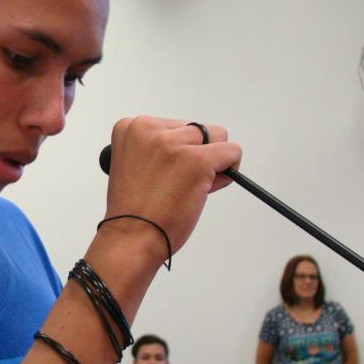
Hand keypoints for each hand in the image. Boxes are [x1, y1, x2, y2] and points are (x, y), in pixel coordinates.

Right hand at [104, 116, 241, 255]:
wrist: (131, 237)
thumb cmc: (133, 210)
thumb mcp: (135, 164)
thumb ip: (158, 148)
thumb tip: (196, 144)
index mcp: (131, 128)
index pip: (175, 125)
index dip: (178, 151)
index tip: (164, 172)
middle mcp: (150, 130)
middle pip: (197, 129)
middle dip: (196, 154)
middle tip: (179, 183)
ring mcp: (173, 144)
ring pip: (218, 136)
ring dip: (213, 161)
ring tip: (192, 185)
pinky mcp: (197, 160)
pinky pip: (232, 152)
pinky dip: (229, 171)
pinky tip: (207, 188)